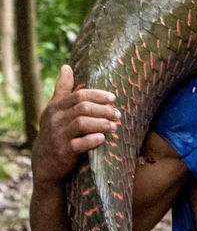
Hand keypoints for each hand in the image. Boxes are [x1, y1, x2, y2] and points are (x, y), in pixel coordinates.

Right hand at [31, 65, 120, 185]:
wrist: (44, 163)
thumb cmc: (54, 132)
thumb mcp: (54, 110)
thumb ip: (62, 90)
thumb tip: (67, 67)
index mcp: (55, 108)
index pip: (78, 95)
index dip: (97, 95)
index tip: (113, 98)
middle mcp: (56, 120)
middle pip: (83, 108)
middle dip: (103, 109)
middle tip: (118, 114)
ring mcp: (59, 136)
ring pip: (82, 124)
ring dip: (101, 123)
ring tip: (115, 126)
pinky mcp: (63, 152)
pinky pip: (78, 144)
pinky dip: (92, 140)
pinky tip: (103, 138)